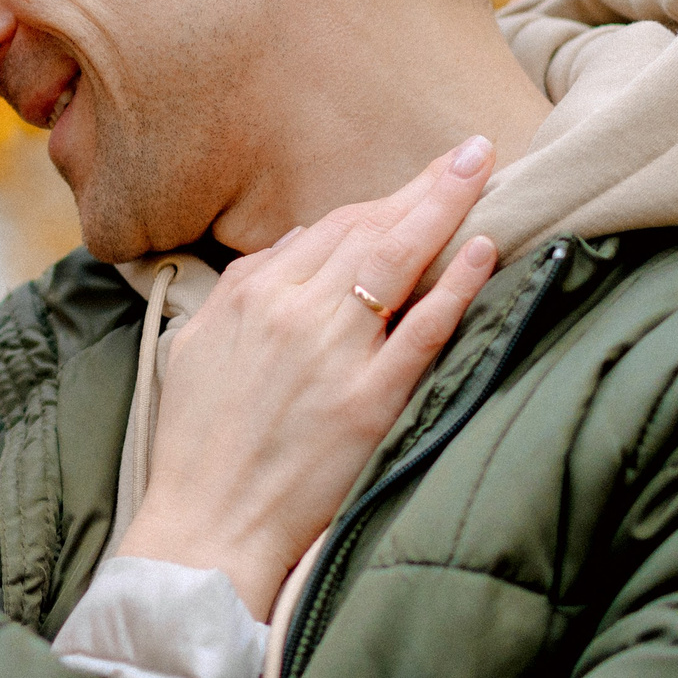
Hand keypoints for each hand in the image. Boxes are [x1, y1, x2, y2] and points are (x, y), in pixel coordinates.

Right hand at [119, 137, 499, 616]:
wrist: (206, 528)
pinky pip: (421, 331)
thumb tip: (287, 250)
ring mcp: (333, 355)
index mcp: (248, 296)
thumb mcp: (194, 348)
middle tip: (472, 150)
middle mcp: (291, 313)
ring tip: (483, 171)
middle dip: (424, 184)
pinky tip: (482, 249)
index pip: (326, 228)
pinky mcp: (368, 403)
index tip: (418, 177)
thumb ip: (238, 291)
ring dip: (444, 208)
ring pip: (395, 261)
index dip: (378, 199)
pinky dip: (454, 286)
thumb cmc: (195, 446)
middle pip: (367, 229)